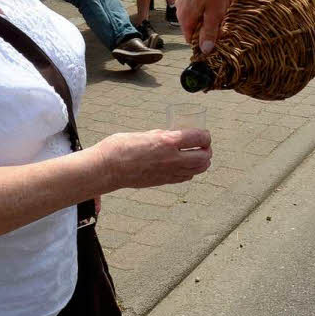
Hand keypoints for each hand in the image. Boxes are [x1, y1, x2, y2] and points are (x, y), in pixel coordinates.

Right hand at [93, 129, 211, 188]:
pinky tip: (184, 166)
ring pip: (198, 170)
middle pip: (204, 157)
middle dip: (207, 150)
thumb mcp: (146, 134)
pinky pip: (185, 178)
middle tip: (203, 145)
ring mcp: (169, 172)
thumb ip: (163, 136)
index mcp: (168, 142)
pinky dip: (190, 171)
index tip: (203, 134)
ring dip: (201, 162)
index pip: (199, 138)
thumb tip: (174, 136)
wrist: (108, 168)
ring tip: (197, 155)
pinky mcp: (163, 181)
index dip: (205, 135)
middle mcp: (172, 158)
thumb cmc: (121, 146)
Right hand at [178, 0, 233, 52]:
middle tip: (224, 11)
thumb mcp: (215, 12)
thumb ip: (209, 32)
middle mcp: (181, 10)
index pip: (192, 40)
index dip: (207, 40)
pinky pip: (205, 2)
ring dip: (216, 10)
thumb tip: (205, 50)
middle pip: (199, 26)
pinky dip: (215, 0)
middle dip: (213, 21)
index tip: (220, 34)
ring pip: (204, 13)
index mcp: (185, 18)